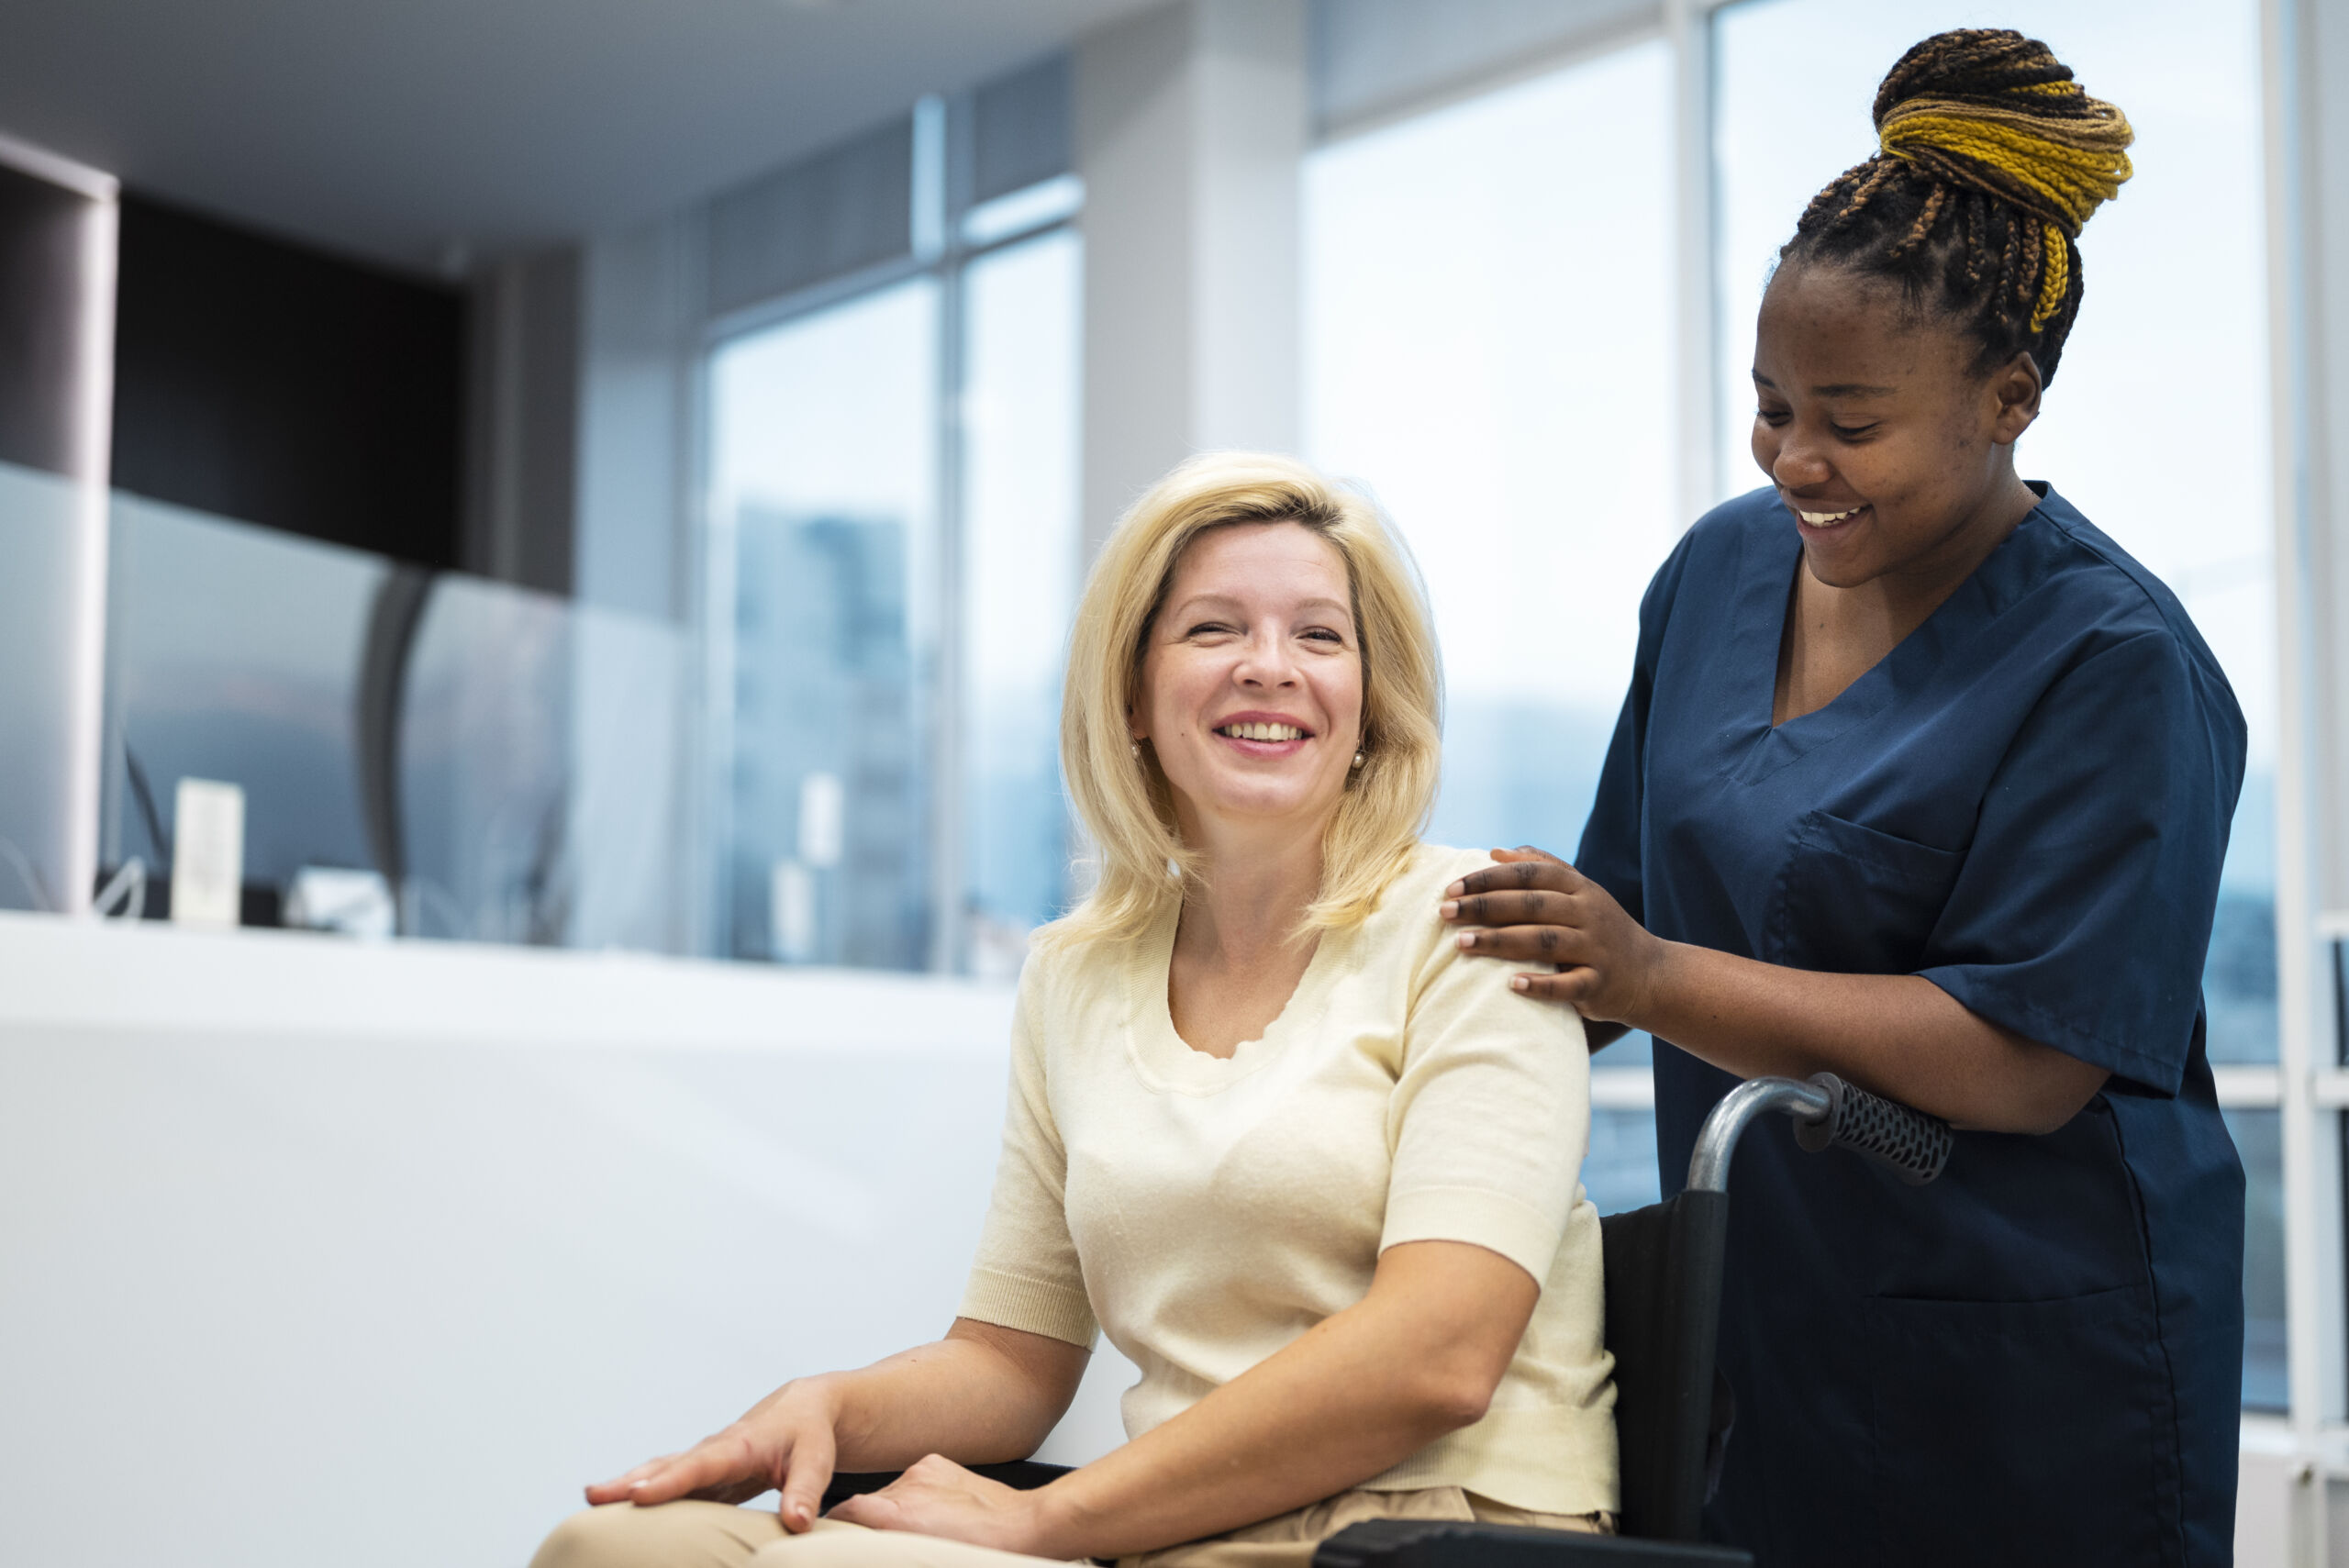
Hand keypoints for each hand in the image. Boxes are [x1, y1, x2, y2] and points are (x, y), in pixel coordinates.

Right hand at [583, 1379, 840, 1531]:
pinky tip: (620, 1513)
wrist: (804, 1410)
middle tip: (593, 1496)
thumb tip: (797, 1524)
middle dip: (629, 1481)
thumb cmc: (809, 1434)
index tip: (636, 1496)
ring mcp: (705, 1461)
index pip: (701, 1465)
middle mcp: (714, 1450)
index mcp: (740, 1445)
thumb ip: (805, 1490)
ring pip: (661, 1471)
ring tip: (591, 1501)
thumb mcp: (817, 1460)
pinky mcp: (704, 1474)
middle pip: (667, 1466)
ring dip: (627, 1485)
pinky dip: (645, 1494)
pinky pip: (670, 1483)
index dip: (669, 1482)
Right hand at [828, 1455, 1056, 1553]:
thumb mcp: (925, 1556)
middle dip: (868, 1524)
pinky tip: (934, 1511)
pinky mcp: (937, 1463)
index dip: (834, 1526)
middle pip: (866, 1505)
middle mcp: (905, 1488)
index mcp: (897, 1516)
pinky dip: (914, 1495)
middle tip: (881, 1542)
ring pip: (890, 1493)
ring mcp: (921, 1472)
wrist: (1023, 1528)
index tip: (829, 1536)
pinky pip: (913, 1479)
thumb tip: (873, 1549)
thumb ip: (890, 1549)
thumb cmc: (981, 1553)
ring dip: (894, 1511)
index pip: (844, 1512)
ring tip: (917, 1531)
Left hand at [1440, 846, 1671, 1025]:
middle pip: (1531, 904)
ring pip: (1544, 941)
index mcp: (1580, 887)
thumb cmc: (1600, 929)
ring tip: (1461, 944)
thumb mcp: (1579, 892)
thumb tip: (1496, 851)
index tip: (1451, 887)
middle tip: (1444, 912)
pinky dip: (1539, 985)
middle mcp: (1589, 913)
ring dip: (1500, 942)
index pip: (1529, 874)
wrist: (1650, 975)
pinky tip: (1510, 984)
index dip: (1489, 878)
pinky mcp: (1600, 983)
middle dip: (1483, 907)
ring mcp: (1596, 948)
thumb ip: (1542, 867)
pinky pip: (1567, 984)